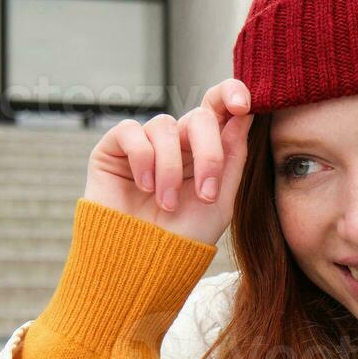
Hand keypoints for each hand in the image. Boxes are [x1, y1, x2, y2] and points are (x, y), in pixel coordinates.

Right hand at [82, 78, 254, 246]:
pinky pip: (131, 131)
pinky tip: (143, 187)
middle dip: (208, 153)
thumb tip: (244, 113)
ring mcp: (144, 143)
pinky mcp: (113, 149)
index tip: (242, 105)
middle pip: (198, 117)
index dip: (230, 93)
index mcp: (204, 150)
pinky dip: (142, 159)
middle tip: (206, 194)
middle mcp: (176, 142)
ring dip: (170, 168)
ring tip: (166, 205)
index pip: (217, 108)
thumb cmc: (183, 238)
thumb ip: (233, 156)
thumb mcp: (220, 201)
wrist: (142, 264)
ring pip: (165, 125)